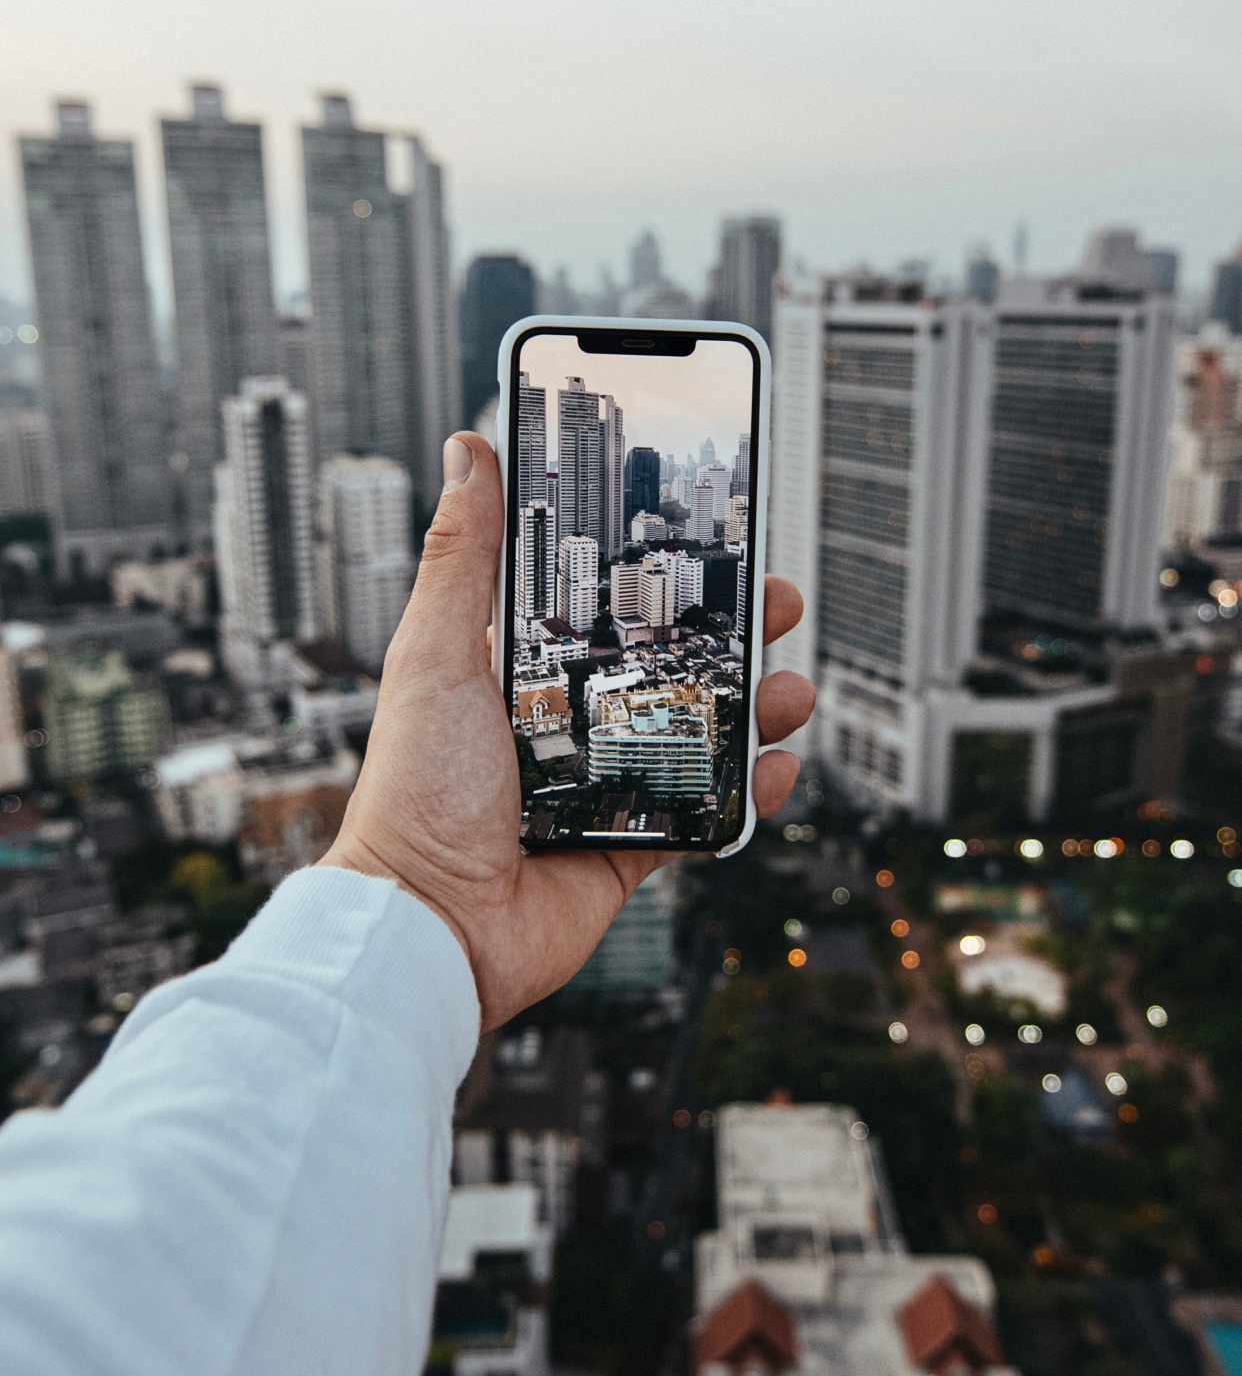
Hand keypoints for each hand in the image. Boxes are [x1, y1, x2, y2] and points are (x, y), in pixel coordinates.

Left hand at [323, 433, 815, 1029]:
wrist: (429, 926)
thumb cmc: (415, 793)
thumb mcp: (436, 653)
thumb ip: (462, 555)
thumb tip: (465, 449)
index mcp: (520, 670)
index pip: (604, 602)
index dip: (661, 569)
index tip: (711, 534)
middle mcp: (565, 722)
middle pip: (668, 662)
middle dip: (730, 630)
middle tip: (775, 599)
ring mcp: (601, 785)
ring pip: (699, 733)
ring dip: (755, 706)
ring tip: (789, 686)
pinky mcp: (629, 847)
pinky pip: (704, 813)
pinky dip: (748, 791)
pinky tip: (778, 766)